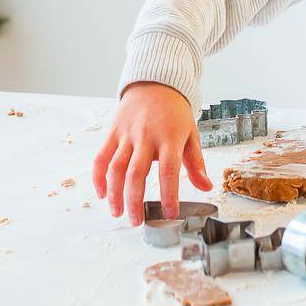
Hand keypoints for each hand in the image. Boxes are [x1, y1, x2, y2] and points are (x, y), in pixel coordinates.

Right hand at [92, 81, 212, 225]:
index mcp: (169, 138)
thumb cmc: (175, 112)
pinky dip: (99, 177)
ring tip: (117, 213)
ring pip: (116, 167)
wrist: (155, 83)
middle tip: (137, 222)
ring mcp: (127, 134)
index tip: (169, 214)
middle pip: (137, 173)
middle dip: (134, 201)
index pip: (168, 171)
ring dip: (114, 193)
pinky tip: (102, 194)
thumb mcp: (191, 134)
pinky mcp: (113, 132)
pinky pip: (102, 156)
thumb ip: (196, 163)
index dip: (168, 195)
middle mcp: (146, 137)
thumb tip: (206, 187)